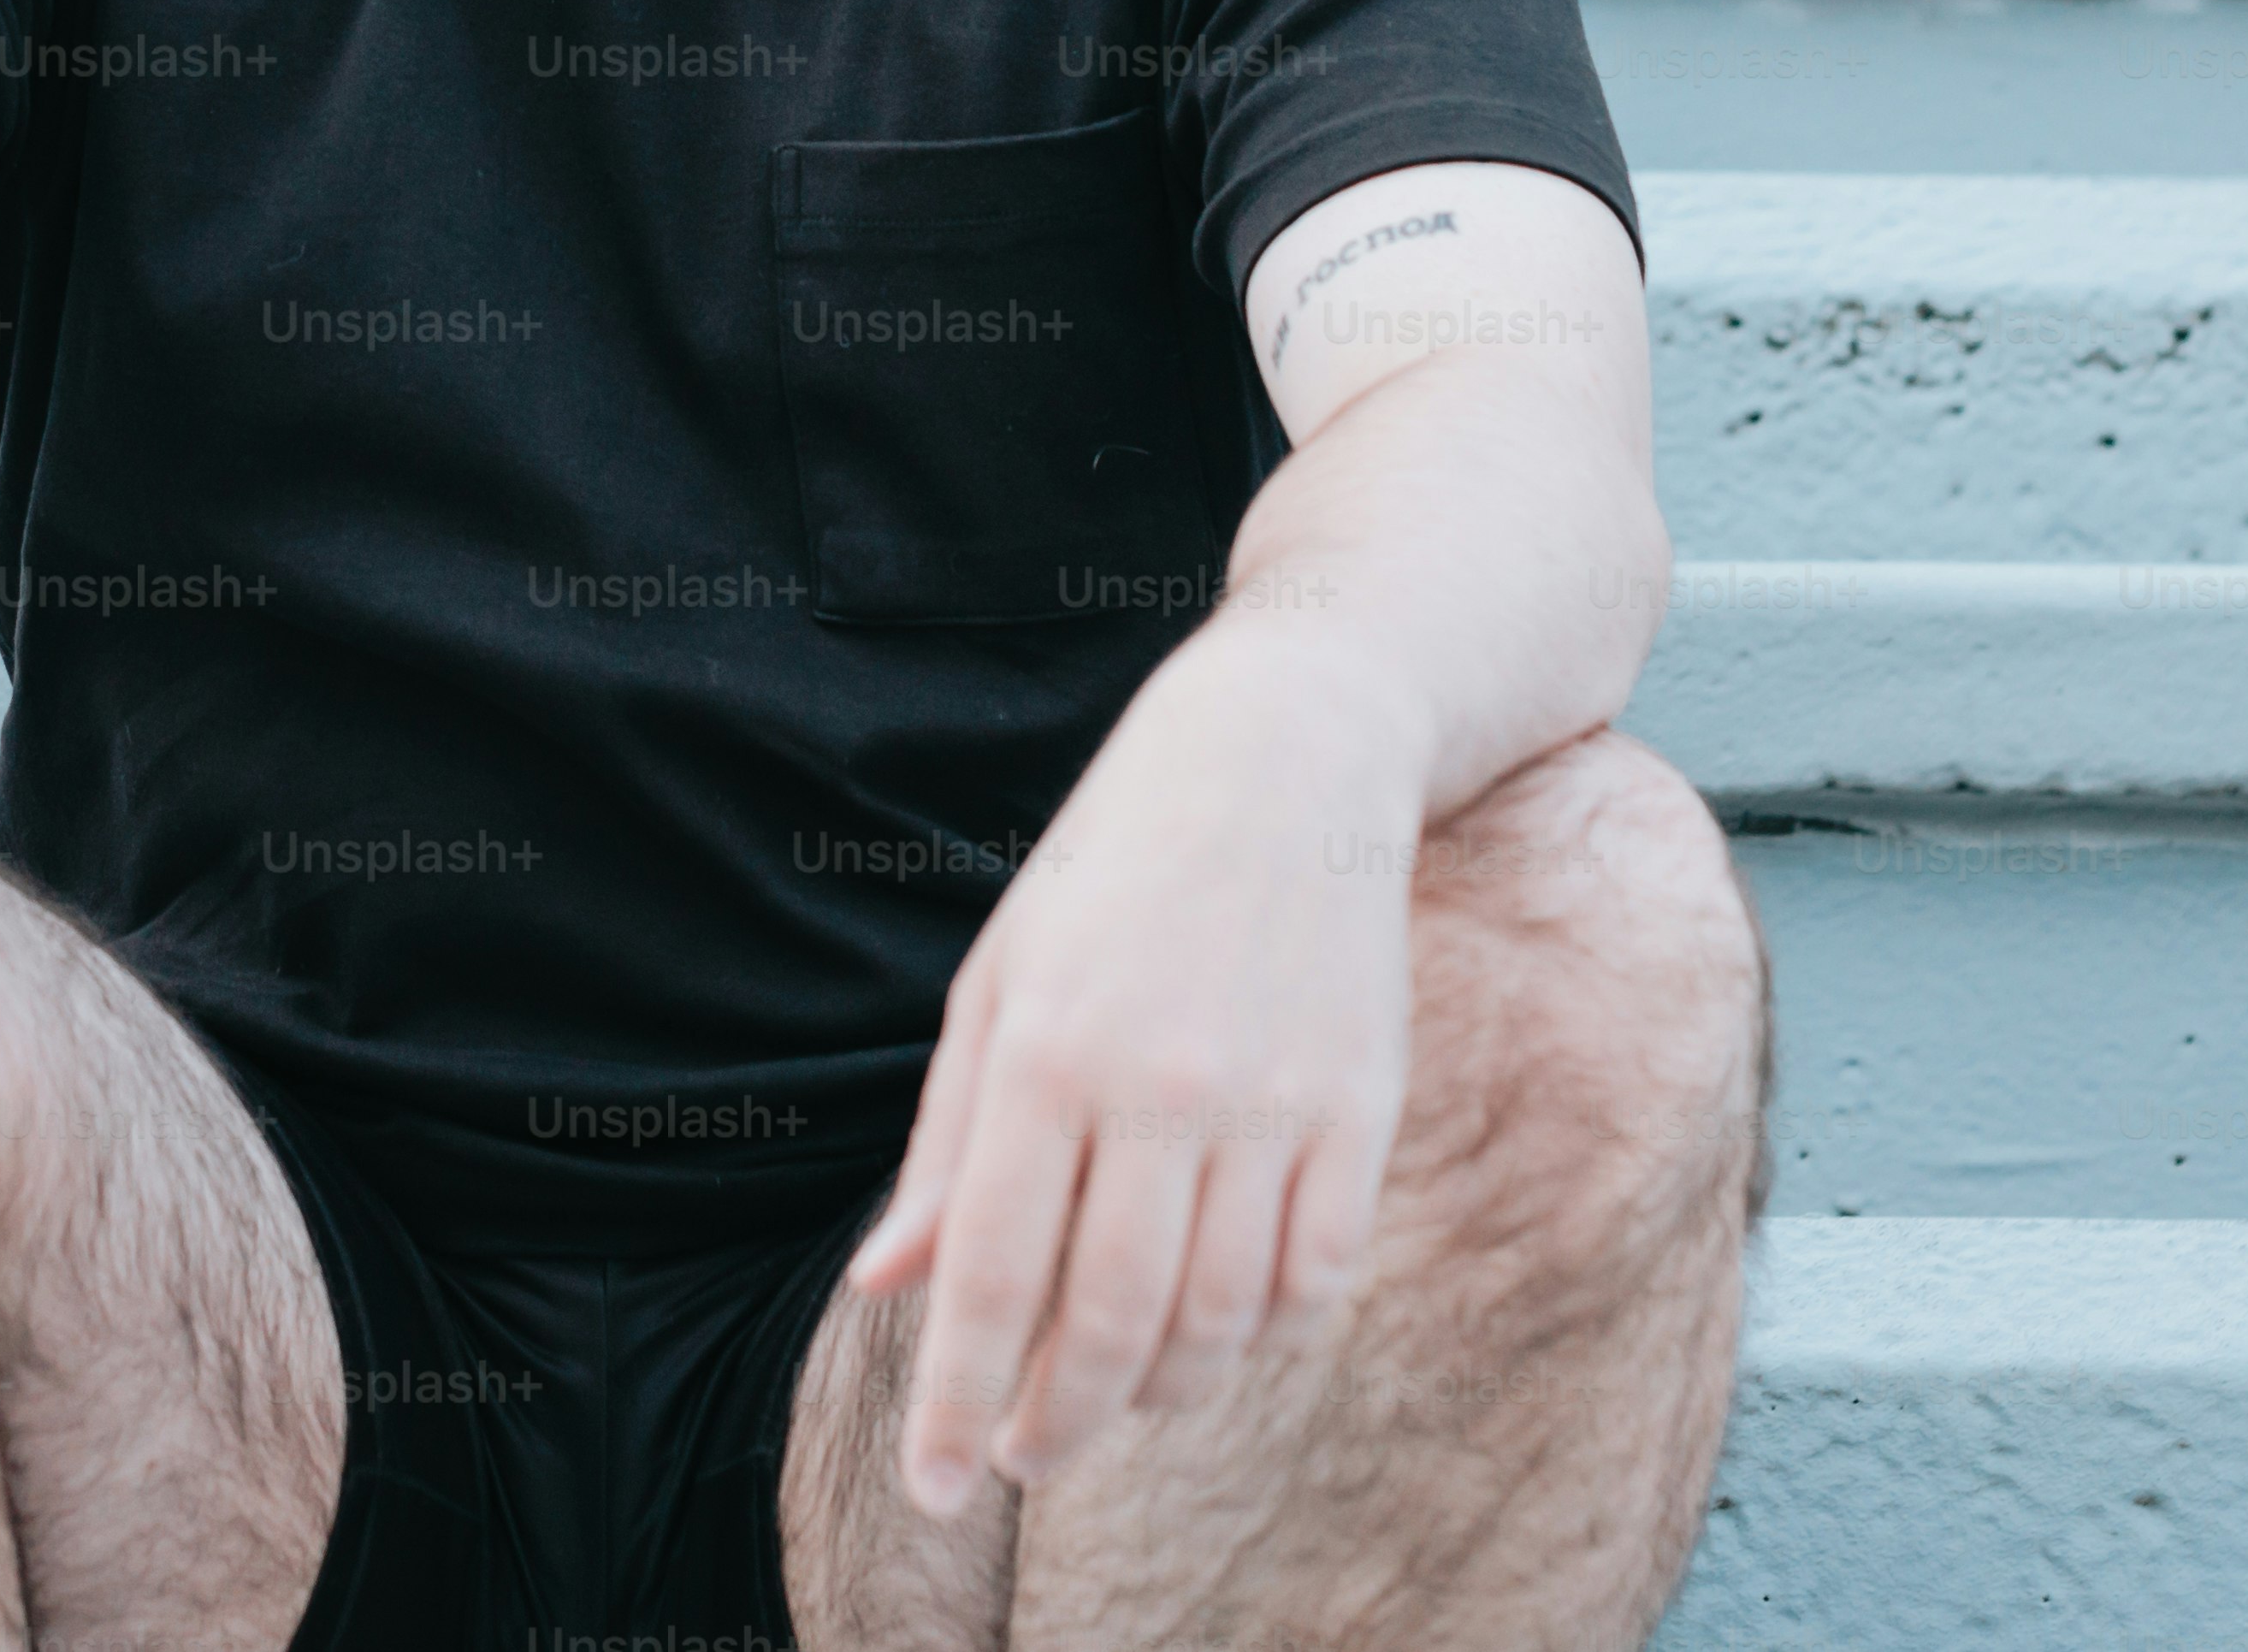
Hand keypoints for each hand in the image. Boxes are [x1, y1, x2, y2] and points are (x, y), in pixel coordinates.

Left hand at [845, 625, 1424, 1514]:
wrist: (1284, 756)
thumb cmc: (1112, 870)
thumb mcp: (998, 981)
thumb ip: (947, 1146)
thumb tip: (886, 1290)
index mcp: (1047, 1052)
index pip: (995, 1276)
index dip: (959, 1401)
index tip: (937, 1491)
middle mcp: (1160, 1085)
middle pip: (1108, 1323)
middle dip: (1055, 1427)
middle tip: (1022, 1467)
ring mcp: (1273, 1100)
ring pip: (1221, 1319)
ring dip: (1160, 1389)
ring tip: (1112, 1396)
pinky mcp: (1361, 1104)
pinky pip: (1317, 1274)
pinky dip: (1265, 1332)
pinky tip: (1218, 1331)